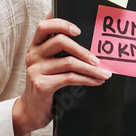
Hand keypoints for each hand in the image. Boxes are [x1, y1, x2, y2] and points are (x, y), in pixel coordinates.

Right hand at [12, 15, 110, 135]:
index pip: (45, 26)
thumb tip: (83, 38)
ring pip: (69, 62)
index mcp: (35, 46)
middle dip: (83, 50)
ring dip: (91, 69)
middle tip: (98, 60)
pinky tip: (96, 82)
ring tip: (104, 74)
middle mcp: (33, 55)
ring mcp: (36, 69)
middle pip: (60, 41)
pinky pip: (70, 78)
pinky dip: (87, 79)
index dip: (62, 24)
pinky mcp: (42, 84)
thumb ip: (57, 51)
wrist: (31, 111)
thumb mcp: (48, 64)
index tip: (79, 30)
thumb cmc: (45, 85)